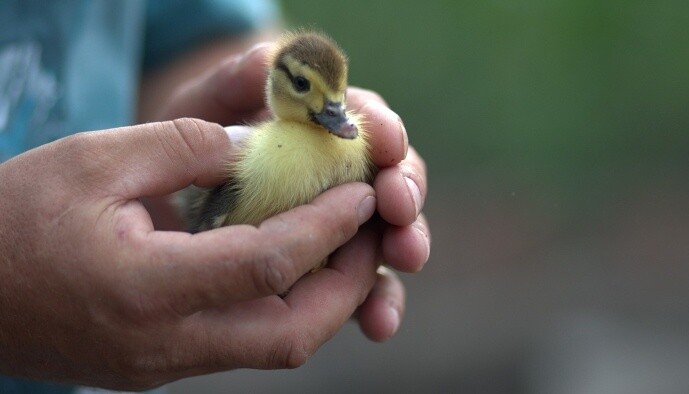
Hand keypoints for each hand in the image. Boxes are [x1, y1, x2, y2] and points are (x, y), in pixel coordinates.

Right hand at [0, 119, 380, 388]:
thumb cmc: (14, 218)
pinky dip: (282, 307)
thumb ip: (183, 146)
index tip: (360, 193)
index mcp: (144, 288)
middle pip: (290, 336)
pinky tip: (290, 267)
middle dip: (346, 285)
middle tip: (369, 234)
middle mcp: (162, 344)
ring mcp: (162, 365)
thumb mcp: (94, 159)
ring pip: (272, 347)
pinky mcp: (159, 365)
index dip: (326, 227)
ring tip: (343, 247)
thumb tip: (256, 149)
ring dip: (321, 301)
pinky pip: (242, 343)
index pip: (268, 264)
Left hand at [158, 43, 430, 340]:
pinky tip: (377, 324)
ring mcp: (341, 227)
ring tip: (404, 256)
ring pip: (387, 237)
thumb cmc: (191, 146)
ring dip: (402, 247)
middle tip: (398, 204)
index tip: (384, 141)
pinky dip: (374, 304)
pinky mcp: (329, 272)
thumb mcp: (203, 111)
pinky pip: (360, 290)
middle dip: (404, 191)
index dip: (381, 130)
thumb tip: (268, 62)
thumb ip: (232, 83)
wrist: (171, 199)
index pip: (367, 122)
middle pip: (393, 179)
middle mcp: (345, 176)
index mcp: (326, 129)